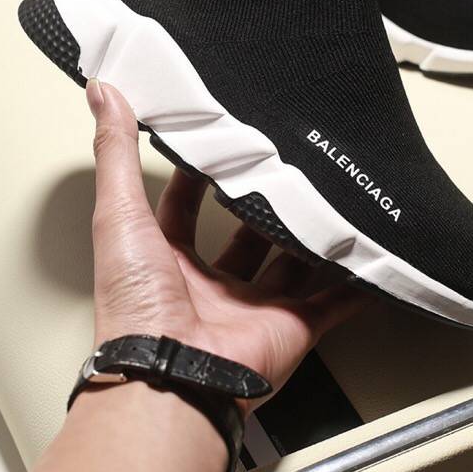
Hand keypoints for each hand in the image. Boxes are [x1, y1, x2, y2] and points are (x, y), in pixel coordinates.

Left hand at [86, 79, 368, 412]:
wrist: (172, 377)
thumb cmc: (136, 306)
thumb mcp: (120, 214)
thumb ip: (115, 153)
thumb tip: (104, 94)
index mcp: (166, 261)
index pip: (182, 209)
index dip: (196, 176)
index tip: (217, 143)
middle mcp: (210, 286)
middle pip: (243, 238)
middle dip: (261, 206)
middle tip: (283, 169)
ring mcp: (252, 309)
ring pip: (290, 267)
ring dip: (308, 239)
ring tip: (329, 201)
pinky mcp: (290, 329)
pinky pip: (331, 304)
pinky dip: (354, 287)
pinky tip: (369, 264)